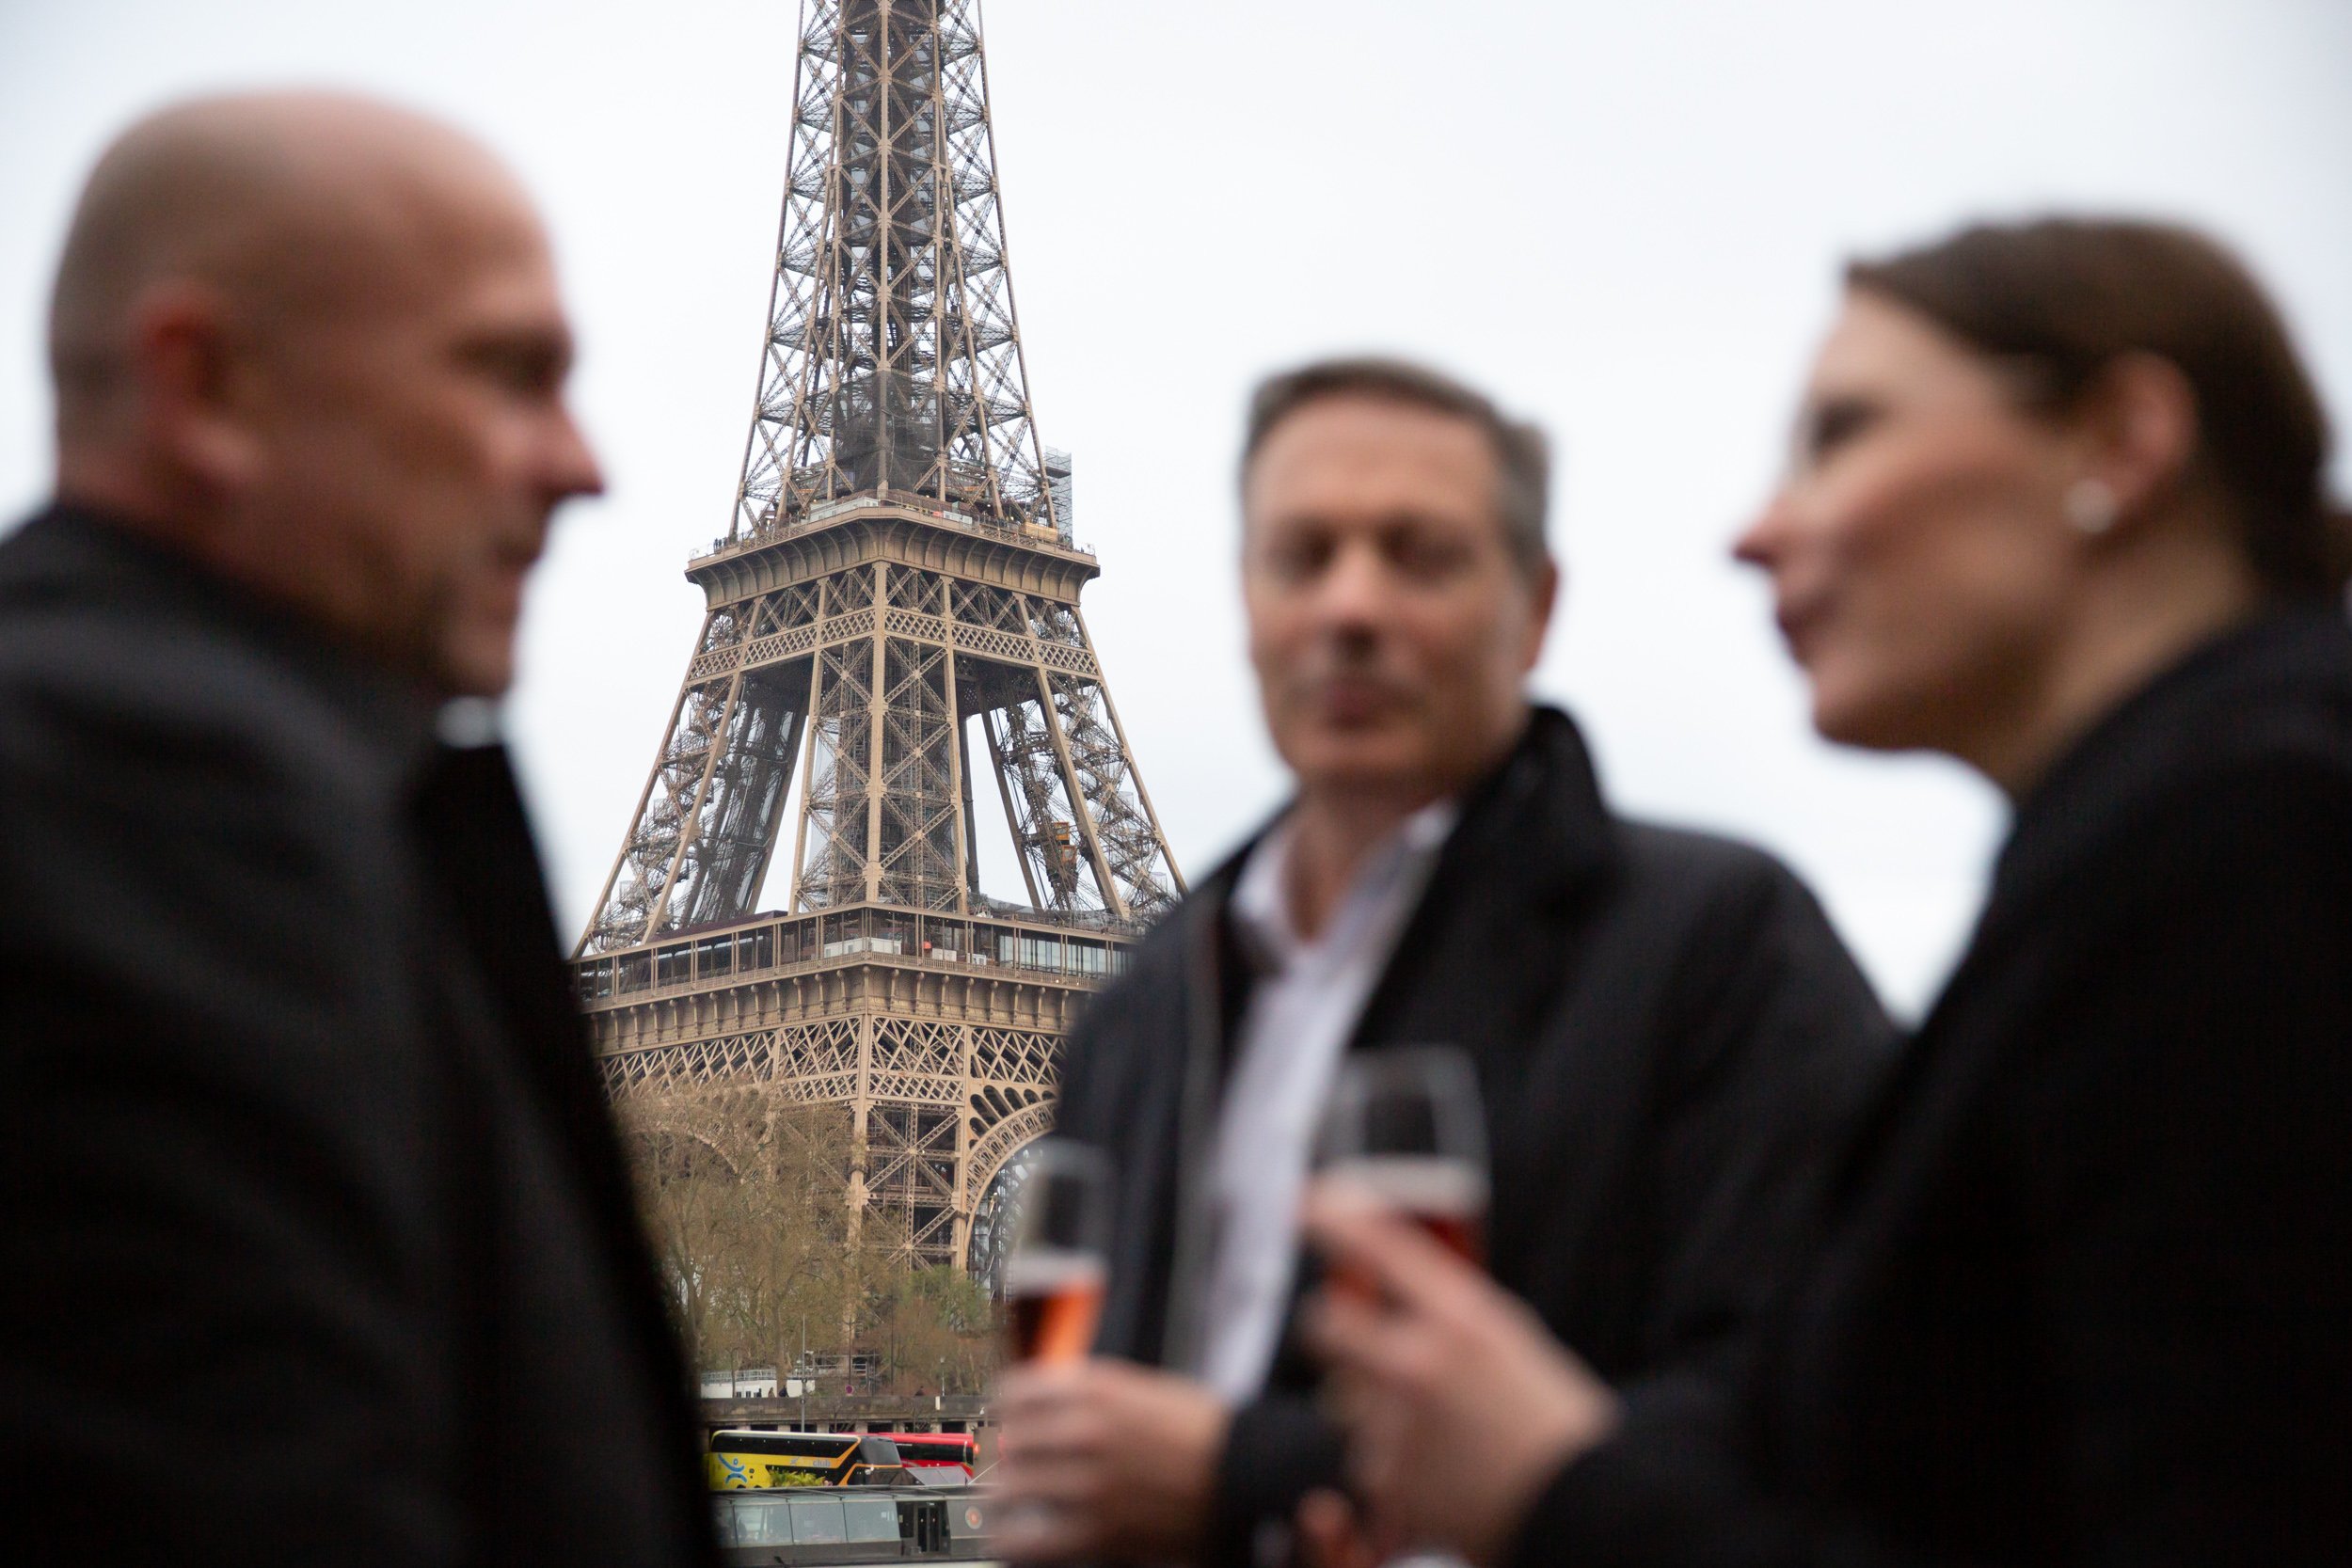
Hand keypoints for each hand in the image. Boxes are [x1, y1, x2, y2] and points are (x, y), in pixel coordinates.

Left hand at [993, 1357, 1231, 1561]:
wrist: (1246, 1471)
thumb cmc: (1203, 1429)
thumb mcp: (1144, 1386)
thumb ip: (1091, 1391)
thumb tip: (1043, 1400)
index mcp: (1098, 1388)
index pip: (1015, 1391)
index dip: (1006, 1408)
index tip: (1007, 1418)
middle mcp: (1086, 1430)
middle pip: (1010, 1440)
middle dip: (1008, 1453)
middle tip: (1015, 1462)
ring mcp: (1090, 1482)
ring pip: (1010, 1488)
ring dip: (1006, 1494)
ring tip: (1011, 1500)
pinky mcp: (1098, 1531)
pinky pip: (1025, 1539)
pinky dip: (1011, 1538)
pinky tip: (1014, 1534)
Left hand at [1300, 1185, 1620, 1567]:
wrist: (1586, 1507)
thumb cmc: (1549, 1418)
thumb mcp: (1506, 1340)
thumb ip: (1444, 1313)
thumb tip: (1380, 1290)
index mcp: (1463, 1319)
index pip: (1380, 1249)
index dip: (1335, 1220)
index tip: (1307, 1201)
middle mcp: (1422, 1365)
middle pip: (1325, 1327)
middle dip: (1328, 1328)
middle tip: (1341, 1333)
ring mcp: (1401, 1427)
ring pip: (1351, 1405)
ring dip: (1381, 1415)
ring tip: (1448, 1437)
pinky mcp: (1391, 1484)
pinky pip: (1369, 1462)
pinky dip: (1398, 1469)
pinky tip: (1448, 1477)